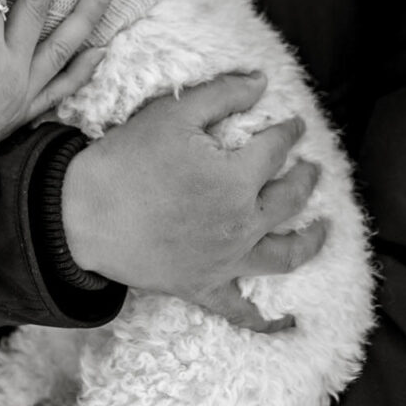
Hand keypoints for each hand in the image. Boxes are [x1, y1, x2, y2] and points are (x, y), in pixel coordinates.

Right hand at [60, 71, 326, 332]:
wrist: (83, 216)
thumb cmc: (125, 161)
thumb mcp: (171, 113)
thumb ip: (222, 94)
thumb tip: (260, 82)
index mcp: (236, 178)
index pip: (276, 149)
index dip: (289, 132)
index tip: (296, 124)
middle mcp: (242, 223)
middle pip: (289, 199)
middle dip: (306, 179)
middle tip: (313, 168)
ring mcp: (226, 261)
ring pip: (283, 256)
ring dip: (309, 241)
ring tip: (323, 230)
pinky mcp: (204, 287)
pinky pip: (242, 311)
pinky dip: (266, 320)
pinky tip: (285, 323)